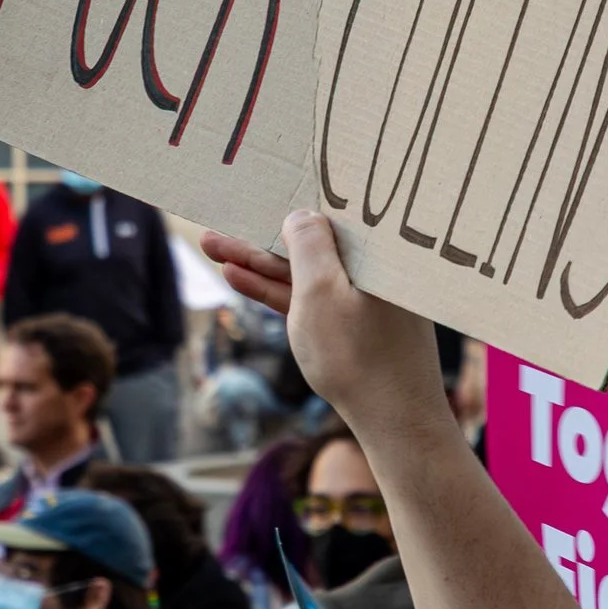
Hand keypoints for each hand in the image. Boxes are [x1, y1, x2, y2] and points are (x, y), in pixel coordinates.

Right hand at [202, 212, 441, 443]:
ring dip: (258, 263)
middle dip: (258, 237)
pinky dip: (277, 290)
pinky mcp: (353, 322)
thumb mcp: (320, 292)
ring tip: (213, 248)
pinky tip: (240, 277)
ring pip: (303, 272)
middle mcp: (373, 268)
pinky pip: (310, 297)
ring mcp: (363, 297)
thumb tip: (301, 215)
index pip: (330, 212)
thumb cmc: (359, 355)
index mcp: (377, 251)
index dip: (290, 201)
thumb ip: (308, 246)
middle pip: (309, 243)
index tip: (257, 188)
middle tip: (215, 227)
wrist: (394, 421)